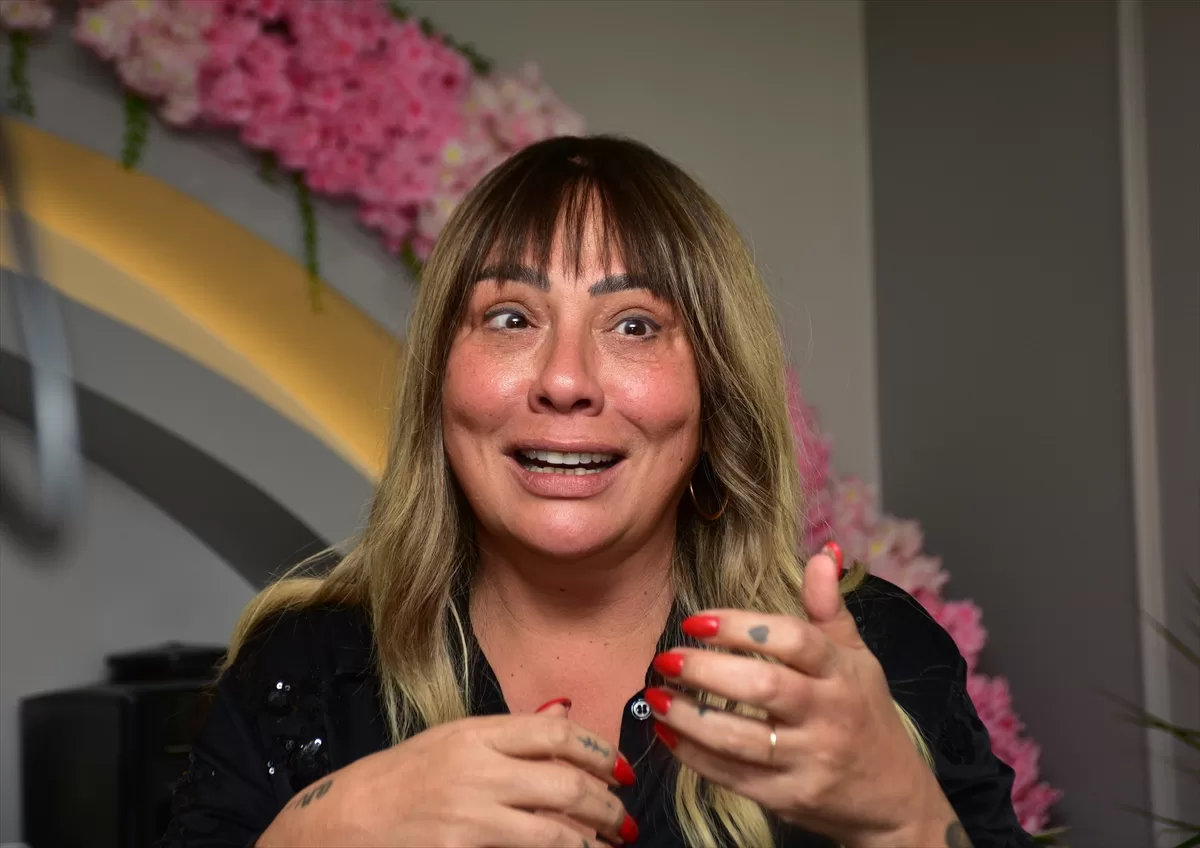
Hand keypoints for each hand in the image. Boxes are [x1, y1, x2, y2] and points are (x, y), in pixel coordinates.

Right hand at [256, 700, 638, 847]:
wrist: (339, 824)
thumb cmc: (395, 781)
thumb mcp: (448, 740)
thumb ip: (507, 734)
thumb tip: (562, 716)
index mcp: (474, 733)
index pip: (555, 734)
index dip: (598, 751)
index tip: (619, 768)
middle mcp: (477, 770)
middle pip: (565, 782)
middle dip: (606, 804)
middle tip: (624, 817)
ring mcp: (471, 815)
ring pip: (556, 828)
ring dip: (593, 839)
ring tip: (611, 844)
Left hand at [645, 546, 964, 847]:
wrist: (893, 800)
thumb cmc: (865, 716)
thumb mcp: (858, 659)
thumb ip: (829, 609)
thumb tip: (822, 553)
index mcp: (843, 673)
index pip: (793, 640)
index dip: (741, 626)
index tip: (695, 621)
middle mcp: (828, 715)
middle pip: (763, 686)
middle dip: (707, 671)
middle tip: (668, 658)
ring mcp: (809, 760)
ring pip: (740, 738)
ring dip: (689, 717)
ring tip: (656, 695)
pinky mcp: (789, 798)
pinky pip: (732, 776)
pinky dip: (694, 756)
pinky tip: (667, 733)